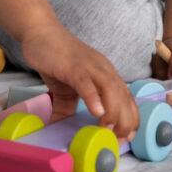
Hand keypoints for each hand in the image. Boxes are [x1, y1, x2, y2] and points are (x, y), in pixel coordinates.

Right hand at [18, 22, 139, 140]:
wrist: (40, 32)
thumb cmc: (56, 59)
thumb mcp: (64, 89)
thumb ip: (66, 109)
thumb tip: (59, 130)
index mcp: (106, 75)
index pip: (127, 99)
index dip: (131, 119)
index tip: (126, 138)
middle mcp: (103, 70)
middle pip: (123, 97)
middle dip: (125, 121)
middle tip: (117, 140)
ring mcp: (89, 66)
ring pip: (110, 90)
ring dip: (113, 112)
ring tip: (107, 130)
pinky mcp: (72, 65)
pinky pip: (86, 82)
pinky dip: (93, 97)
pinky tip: (96, 112)